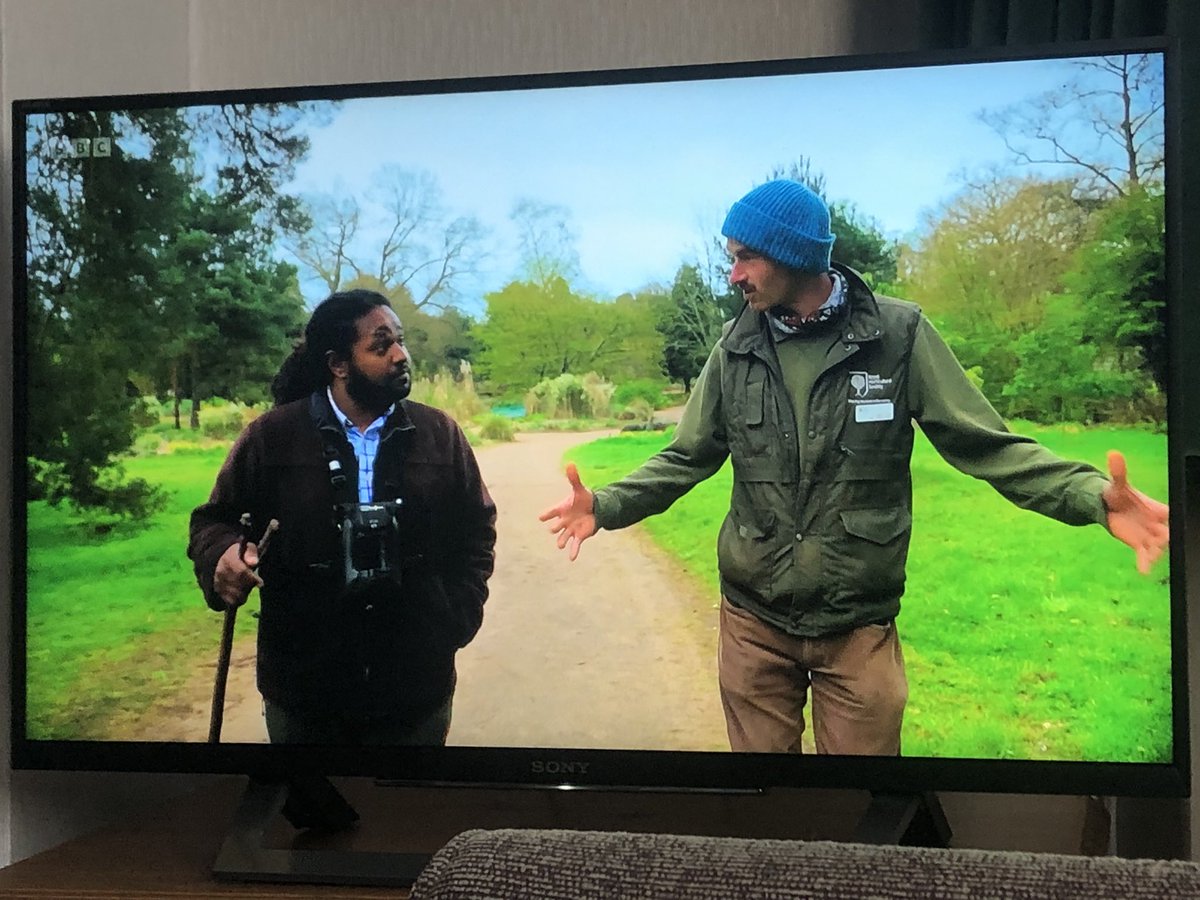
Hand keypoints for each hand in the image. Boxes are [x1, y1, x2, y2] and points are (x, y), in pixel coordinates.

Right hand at [213, 540, 263, 607]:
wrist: (220, 558)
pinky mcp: (218, 591)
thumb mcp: (247, 548)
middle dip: (249, 586)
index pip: (241, 572)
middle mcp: (221, 573)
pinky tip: (241, 593)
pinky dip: (238, 600)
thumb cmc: (239, 553)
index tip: (260, 584)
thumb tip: (253, 563)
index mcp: (228, 560)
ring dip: (244, 594)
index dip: (252, 579)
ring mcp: (218, 583)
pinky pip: (230, 601)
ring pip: (235, 596)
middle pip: (239, 586)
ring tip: (247, 587)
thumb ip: (251, 553)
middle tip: (254, 583)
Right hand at [538, 462, 596, 560]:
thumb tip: (570, 463)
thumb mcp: (579, 489)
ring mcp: (570, 530)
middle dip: (555, 528)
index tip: (541, 517)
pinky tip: (572, 559)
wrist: (595, 509)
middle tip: (553, 529)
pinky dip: (573, 551)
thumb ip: (574, 478)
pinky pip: (574, 545)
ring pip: (563, 537)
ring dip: (561, 541)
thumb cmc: (584, 499)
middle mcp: (564, 521)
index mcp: (562, 509)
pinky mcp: (579, 536)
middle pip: (556, 526)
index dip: (547, 514)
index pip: (552, 512)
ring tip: (560, 545)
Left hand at [1102, 450, 1168, 574]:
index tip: (1169, 519)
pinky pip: (1145, 555)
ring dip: (1156, 553)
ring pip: (1158, 547)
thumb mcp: (1117, 484)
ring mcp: (1149, 536)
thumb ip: (1118, 472)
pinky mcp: (1139, 545)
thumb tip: (1113, 454)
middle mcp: (1157, 523)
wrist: (1108, 507)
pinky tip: (1143, 571)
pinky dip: (1145, 563)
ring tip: (1151, 558)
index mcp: (1157, 508)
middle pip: (1169, 533)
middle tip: (1163, 541)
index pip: (1169, 513)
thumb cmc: (1118, 493)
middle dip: (1167, 538)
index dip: (1171, 517)